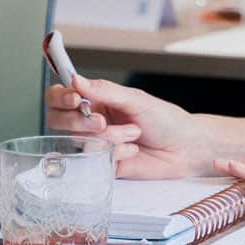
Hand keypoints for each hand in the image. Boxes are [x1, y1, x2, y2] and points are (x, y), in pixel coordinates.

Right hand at [48, 74, 218, 177]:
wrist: (186, 148)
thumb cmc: (166, 120)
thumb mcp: (136, 99)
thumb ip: (105, 90)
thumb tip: (76, 79)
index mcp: (97, 100)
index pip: (61, 96)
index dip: (61, 98)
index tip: (75, 99)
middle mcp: (92, 122)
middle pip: (58, 121)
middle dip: (79, 122)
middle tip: (103, 121)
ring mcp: (96, 144)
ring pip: (79, 142)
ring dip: (108, 137)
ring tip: (133, 133)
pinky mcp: (104, 165)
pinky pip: (94, 160)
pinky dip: (115, 153)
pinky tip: (134, 150)